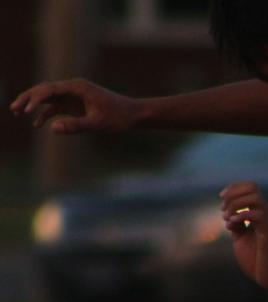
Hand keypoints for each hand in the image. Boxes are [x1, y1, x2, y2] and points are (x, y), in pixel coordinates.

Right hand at [9, 78, 139, 134]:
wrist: (133, 115)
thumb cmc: (118, 117)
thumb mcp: (98, 124)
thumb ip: (76, 126)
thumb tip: (52, 128)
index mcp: (78, 87)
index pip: (51, 89)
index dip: (36, 98)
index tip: (27, 109)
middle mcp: (73, 88)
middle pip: (44, 90)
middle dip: (28, 98)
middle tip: (14, 109)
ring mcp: (73, 96)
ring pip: (48, 98)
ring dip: (33, 105)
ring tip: (17, 112)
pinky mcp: (75, 105)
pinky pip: (56, 108)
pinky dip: (46, 114)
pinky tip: (37, 124)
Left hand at [220, 182, 267, 291]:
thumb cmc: (256, 259)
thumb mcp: (240, 237)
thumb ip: (236, 223)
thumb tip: (229, 212)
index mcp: (260, 213)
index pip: (250, 186)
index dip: (234, 188)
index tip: (222, 198)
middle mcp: (267, 214)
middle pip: (253, 187)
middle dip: (233, 195)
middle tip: (224, 211)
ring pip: (255, 197)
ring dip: (236, 205)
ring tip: (228, 219)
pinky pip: (257, 215)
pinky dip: (241, 216)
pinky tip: (234, 225)